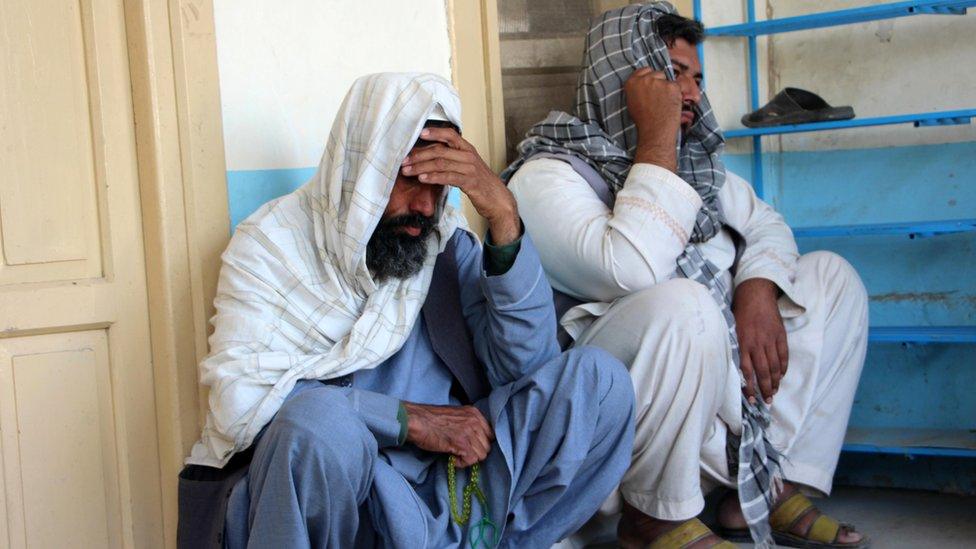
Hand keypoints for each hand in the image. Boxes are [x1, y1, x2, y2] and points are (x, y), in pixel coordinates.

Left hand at [401, 128, 520, 244]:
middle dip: (419, 155)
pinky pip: (448, 177)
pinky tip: (422, 179)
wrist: (498, 199)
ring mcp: (470, 169)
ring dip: (421, 167)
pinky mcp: (470, 182)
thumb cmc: (480, 183)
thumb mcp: (467, 167)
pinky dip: (433, 177)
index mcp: (468, 149)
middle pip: (440, 150)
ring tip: (407, 171)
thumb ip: (452, 159)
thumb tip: (430, 155)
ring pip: (441, 163)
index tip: (420, 133)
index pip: (450, 134)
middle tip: (404, 160)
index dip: (435, 132)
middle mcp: (469, 156)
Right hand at [403, 402, 493, 467]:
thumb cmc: (430, 419)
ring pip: (481, 455)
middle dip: (475, 452)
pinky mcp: (462, 444)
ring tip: (454, 454)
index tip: (470, 447)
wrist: (416, 421)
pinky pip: (471, 461)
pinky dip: (461, 463)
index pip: (490, 434)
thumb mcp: (455, 415)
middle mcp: (475, 421)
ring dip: (468, 458)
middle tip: (460, 452)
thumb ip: (468, 423)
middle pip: (487, 446)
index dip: (480, 443)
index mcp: (475, 413)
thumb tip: (475, 440)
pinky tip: (451, 458)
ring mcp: (469, 432)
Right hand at [625, 68, 681, 171]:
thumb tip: (645, 81)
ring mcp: (658, 82)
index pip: (644, 70)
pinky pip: (677, 87)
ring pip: (668, 80)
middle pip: (657, 73)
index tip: (652, 86)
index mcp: (631, 83)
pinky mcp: (671, 86)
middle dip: (660, 82)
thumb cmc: (644, 120)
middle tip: (658, 99)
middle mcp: (644, 80)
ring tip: (664, 104)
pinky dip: (677, 95)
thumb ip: (637, 88)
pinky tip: (671, 105)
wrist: (655, 131)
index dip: (650, 77)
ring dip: (668, 89)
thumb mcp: (632, 102)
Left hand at [732, 278, 788, 404]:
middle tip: (766, 401)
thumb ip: (734, 345)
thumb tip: (730, 365)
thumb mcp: (731, 328)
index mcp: (742, 342)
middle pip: (763, 372)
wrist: (756, 293)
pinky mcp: (780, 335)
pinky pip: (784, 355)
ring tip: (773, 393)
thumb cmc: (740, 311)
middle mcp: (757, 343)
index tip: (750, 399)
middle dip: (765, 389)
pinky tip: (781, 376)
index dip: (749, 387)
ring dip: (774, 382)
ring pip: (774, 366)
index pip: (746, 371)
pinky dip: (783, 367)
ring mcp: (770, 339)